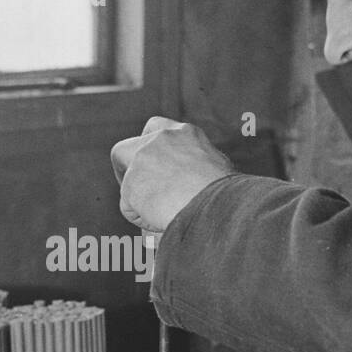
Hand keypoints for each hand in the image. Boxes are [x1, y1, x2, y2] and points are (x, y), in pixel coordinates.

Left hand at [110, 117, 233, 233]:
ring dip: (135, 197)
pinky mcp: (132, 184)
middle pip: (126, 148)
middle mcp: (160, 139)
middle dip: (124, 168)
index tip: (152, 164)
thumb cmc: (227, 194)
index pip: (156, 128)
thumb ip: (194, 167)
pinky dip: (141, 218)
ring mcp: (143, 159)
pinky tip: (161, 223)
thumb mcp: (215, 169)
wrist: (217, 204)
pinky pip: (129, 207)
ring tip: (157, 216)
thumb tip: (188, 183)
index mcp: (185, 133)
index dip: (148, 147)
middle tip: (133, 187)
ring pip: (126, 180)